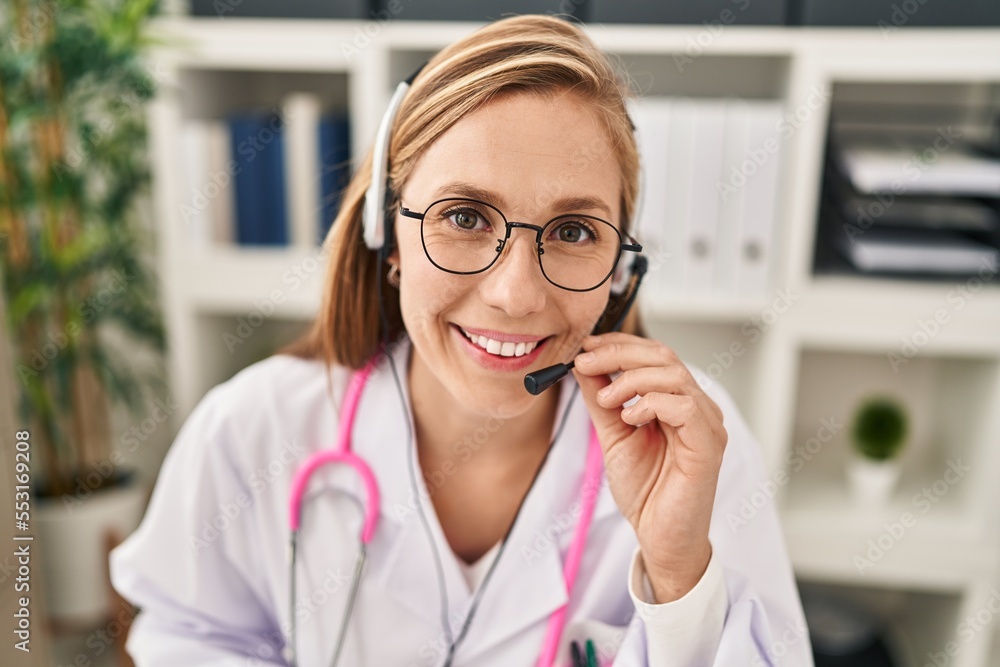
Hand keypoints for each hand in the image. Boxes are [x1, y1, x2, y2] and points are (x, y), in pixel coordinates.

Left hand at [571, 332, 726, 602]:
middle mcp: (698, 407)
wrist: (660, 536)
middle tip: (586, 362)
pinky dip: (651, 403)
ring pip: (674, 376)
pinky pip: (685, 406)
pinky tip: (631, 418)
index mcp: (677, 401)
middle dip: (619, 354)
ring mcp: (707, 424)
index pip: (655, 355)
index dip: (620, 344)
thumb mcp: (613, 435)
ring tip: (606, 400)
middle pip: (664, 357)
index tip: (586, 346)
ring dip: (631, 380)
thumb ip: (602, 400)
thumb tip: (584, 365)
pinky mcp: (709, 445)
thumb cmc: (645, 490)